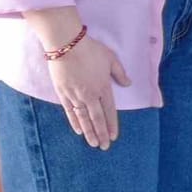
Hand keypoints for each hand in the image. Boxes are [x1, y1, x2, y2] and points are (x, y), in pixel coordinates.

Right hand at [47, 35, 130, 150]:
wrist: (66, 45)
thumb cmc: (90, 50)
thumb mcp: (111, 59)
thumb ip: (120, 73)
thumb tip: (128, 83)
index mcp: (103, 87)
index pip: (109, 111)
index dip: (112, 124)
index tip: (114, 136)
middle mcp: (90, 95)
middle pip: (97, 118)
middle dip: (102, 133)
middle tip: (104, 146)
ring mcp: (75, 95)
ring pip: (83, 118)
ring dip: (89, 132)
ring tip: (93, 143)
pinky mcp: (63, 93)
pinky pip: (70, 111)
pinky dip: (74, 122)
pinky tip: (78, 131)